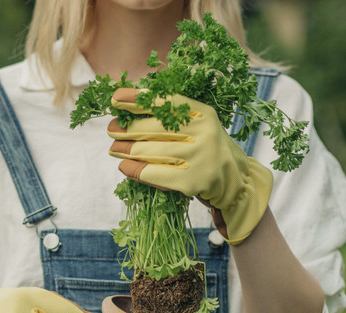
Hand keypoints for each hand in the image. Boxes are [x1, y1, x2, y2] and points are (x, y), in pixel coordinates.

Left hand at [106, 88, 272, 244]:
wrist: (233, 181)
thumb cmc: (207, 148)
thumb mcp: (199, 124)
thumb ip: (173, 114)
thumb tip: (130, 106)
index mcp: (203, 114)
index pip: (164, 101)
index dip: (137, 99)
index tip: (115, 98)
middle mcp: (202, 133)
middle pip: (151, 128)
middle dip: (125, 128)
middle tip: (111, 129)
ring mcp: (197, 158)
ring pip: (148, 151)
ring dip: (124, 150)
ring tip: (113, 149)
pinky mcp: (190, 181)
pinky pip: (152, 173)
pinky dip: (134, 170)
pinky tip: (124, 167)